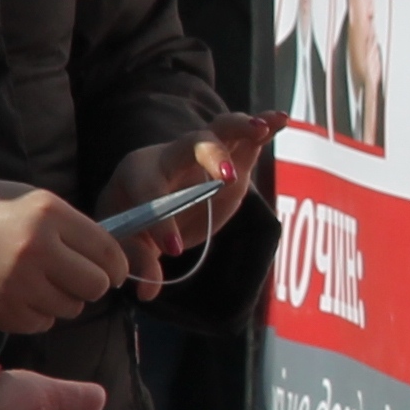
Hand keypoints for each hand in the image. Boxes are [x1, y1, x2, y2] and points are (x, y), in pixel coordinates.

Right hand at [0, 178, 128, 332]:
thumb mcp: (26, 200)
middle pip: (96, 286)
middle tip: (73, 277)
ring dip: (62, 299)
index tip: (113, 271)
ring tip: (37, 282)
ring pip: (71, 308)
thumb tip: (106, 255)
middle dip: (90, 284)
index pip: (107, 251)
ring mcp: (19, 284)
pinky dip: (37, 314)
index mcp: (48, 214)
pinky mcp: (1, 312)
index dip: (117, 266)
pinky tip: (18, 295)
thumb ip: (67, 225)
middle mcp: (38, 249)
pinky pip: (42, 323)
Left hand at [98, 116, 276, 296]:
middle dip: (209, 157)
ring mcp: (202, 156)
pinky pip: (245, 139)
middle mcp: (170, 157)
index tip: (173, 249)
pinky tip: (282, 119)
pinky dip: (264, 127)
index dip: (160, 222)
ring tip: (260, 129)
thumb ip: (139, 262)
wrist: (146, 200)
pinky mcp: (230, 161)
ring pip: (219, 131)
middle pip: (189, 145)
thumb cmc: (131, 223)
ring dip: (239, 129)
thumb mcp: (127, 245)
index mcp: (137, 175)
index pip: (149, 192)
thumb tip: (150, 290)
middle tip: (227, 178)